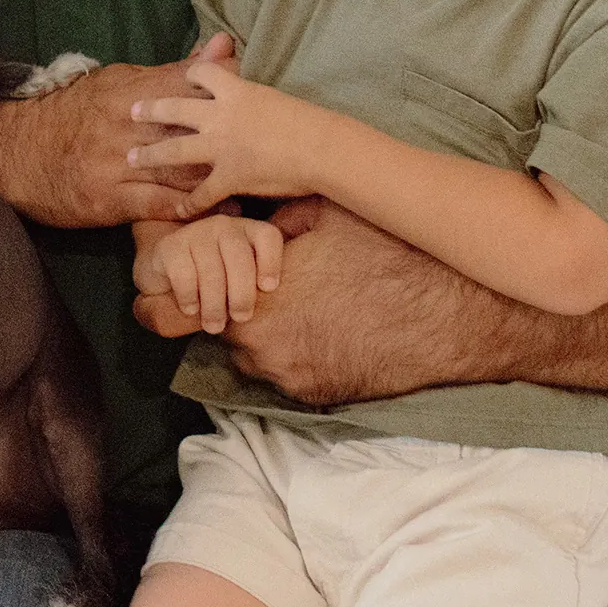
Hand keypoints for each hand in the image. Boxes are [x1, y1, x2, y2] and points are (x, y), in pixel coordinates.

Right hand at [0, 34, 240, 227]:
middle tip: (271, 146)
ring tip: (259, 185)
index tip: (261, 102)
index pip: (190, 87)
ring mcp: (115, 164)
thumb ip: (174, 70)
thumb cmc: (73, 117)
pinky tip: (222, 211)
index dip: (227, 94)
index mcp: (128, 93)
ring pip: (180, 170)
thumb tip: (224, 42)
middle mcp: (123, 126)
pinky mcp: (109, 199)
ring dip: (221, 179)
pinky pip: (159, 205)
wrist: (18, 156)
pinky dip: (194, 208)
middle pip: (192, 129)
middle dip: (231, 139)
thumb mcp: (118, 83)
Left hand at [127, 60, 323, 215]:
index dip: (189, 75)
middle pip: (174, 109)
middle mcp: (220, 117)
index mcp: (236, 91)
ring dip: (151, 155)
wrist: (322, 148)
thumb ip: (250, 91)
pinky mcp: (229, 177)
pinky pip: (202, 193)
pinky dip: (189, 204)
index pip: (201, 72)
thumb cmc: (308, 121)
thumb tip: (244, 84)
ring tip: (132, 158)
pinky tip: (178, 210)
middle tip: (132, 112)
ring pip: (176, 150)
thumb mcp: (273, 96)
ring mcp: (221, 148)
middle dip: (150, 110)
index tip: (180, 80)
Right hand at [134, 214, 283, 333]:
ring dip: (214, 304)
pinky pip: (185, 275)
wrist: (171, 278)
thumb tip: (288, 307)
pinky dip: (189, 297)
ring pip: (211, 270)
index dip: (271, 262)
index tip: (268, 289)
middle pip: (239, 257)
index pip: (268, 236)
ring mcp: (195, 233)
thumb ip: (263, 285)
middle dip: (241, 293)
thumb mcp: (245, 281)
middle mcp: (222, 226)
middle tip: (240, 317)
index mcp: (248, 230)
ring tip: (214, 325)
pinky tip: (191, 309)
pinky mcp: (169, 246)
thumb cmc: (219, 284)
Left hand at [135, 197, 477, 402]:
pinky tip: (328, 326)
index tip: (152, 291)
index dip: (153, 300)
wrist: (454, 319)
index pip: (162, 313)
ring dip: (260, 330)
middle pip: (209, 329)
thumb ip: (271, 221)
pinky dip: (294, 350)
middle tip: (242, 289)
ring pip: (248, 351)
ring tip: (304, 304)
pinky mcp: (313, 394)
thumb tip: (240, 211)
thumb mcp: (323, 216)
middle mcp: (255, 345)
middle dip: (217, 307)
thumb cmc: (388, 257)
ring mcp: (285, 376)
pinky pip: (285, 370)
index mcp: (245, 297)